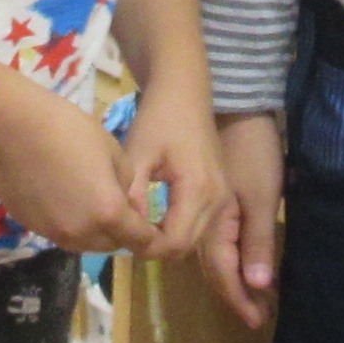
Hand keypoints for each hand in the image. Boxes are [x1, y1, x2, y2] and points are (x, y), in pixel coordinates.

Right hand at [0, 90, 171, 258]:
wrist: (12, 126)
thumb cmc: (68, 129)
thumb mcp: (113, 151)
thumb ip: (127, 184)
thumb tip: (124, 199)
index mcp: (108, 213)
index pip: (140, 240)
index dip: (151, 236)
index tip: (152, 229)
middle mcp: (81, 233)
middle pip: (111, 246)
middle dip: (120, 233)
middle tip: (118, 208)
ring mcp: (52, 233)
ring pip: (84, 243)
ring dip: (93, 231)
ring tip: (89, 202)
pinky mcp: (30, 226)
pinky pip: (58, 232)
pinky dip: (67, 223)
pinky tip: (61, 196)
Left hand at [135, 109, 235, 315]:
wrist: (186, 93)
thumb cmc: (159, 119)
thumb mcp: (137, 154)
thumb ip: (131, 194)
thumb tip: (123, 228)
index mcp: (197, 191)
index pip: (173, 243)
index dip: (145, 249)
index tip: (121, 236)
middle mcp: (217, 200)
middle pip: (185, 248)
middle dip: (155, 249)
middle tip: (126, 236)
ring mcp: (222, 198)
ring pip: (195, 241)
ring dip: (167, 242)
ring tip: (138, 230)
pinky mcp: (221, 194)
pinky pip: (200, 227)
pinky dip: (178, 232)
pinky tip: (155, 222)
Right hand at [215, 112, 283, 327]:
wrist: (217, 103)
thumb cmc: (247, 146)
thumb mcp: (261, 194)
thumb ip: (256, 240)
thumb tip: (259, 283)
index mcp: (209, 225)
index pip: (222, 274)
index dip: (239, 300)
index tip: (258, 323)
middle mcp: (195, 223)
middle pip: (213, 270)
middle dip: (236, 296)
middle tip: (260, 318)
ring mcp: (193, 210)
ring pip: (207, 257)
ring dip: (232, 279)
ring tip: (256, 298)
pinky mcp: (194, 198)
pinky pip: (206, 239)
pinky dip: (226, 258)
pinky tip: (238, 261)